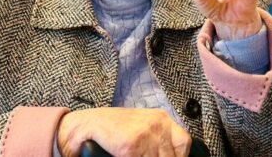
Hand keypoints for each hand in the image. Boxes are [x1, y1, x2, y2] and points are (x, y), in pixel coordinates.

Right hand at [57, 107, 190, 156]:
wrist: (87, 125)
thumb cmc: (114, 128)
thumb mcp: (141, 127)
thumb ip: (157, 140)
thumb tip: (173, 155)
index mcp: (161, 118)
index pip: (183, 144)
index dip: (176, 156)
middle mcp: (156, 123)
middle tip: (141, 156)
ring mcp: (145, 134)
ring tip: (133, 155)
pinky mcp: (131, 145)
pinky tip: (123, 156)